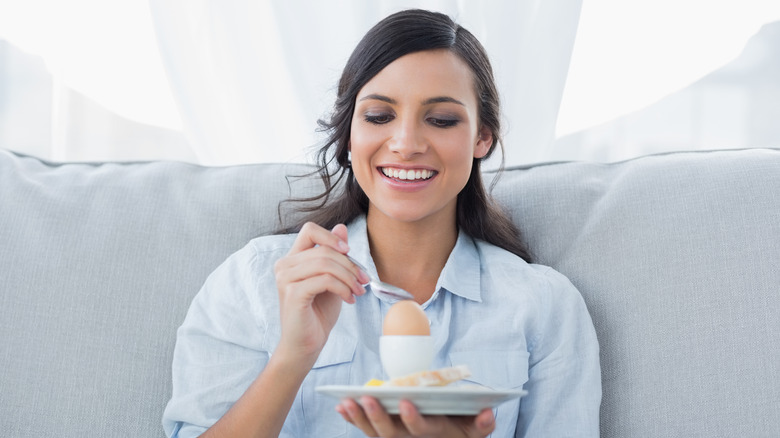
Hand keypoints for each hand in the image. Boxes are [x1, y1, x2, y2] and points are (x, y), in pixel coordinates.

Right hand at [273, 222, 367, 362]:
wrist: (306, 345)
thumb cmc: (318, 313)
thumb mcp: (332, 279)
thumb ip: (334, 255)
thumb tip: (341, 227)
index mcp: (292, 259)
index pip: (310, 230)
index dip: (331, 236)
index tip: (349, 252)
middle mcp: (284, 266)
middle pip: (325, 250)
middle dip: (350, 265)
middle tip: (364, 281)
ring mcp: (286, 279)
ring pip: (326, 264)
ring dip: (349, 277)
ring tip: (358, 292)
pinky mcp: (293, 294)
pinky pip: (325, 280)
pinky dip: (343, 288)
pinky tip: (349, 299)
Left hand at [336, 397, 495, 437]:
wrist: (450, 436)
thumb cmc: (463, 427)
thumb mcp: (476, 428)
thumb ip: (483, 424)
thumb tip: (488, 413)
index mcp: (434, 432)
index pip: (420, 428)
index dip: (412, 418)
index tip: (404, 402)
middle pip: (390, 433)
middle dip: (377, 417)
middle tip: (367, 398)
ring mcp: (396, 436)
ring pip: (374, 432)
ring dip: (359, 418)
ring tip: (346, 401)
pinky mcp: (384, 432)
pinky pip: (366, 428)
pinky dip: (353, 419)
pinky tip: (341, 406)